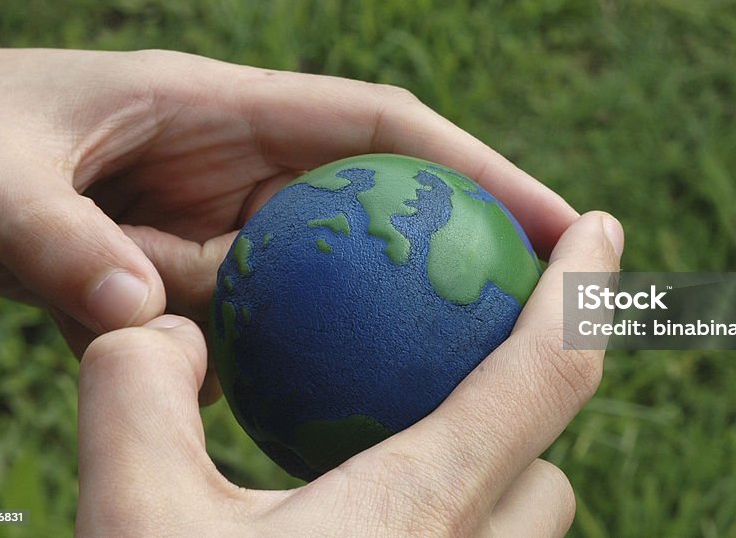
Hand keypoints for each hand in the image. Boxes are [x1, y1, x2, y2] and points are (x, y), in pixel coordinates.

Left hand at [0, 45, 575, 359]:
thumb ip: (59, 241)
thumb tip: (143, 318)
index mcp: (221, 106)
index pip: (379, 127)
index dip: (477, 165)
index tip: (554, 217)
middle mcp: (236, 166)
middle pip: (378, 207)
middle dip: (455, 251)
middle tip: (541, 315)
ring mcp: (212, 227)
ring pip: (319, 281)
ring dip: (367, 327)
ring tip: (438, 387)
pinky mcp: (179, 279)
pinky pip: (251, 329)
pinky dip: (280, 370)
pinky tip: (310, 421)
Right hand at [76, 211, 622, 536]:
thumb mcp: (128, 517)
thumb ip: (138, 389)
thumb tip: (167, 328)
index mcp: (419, 510)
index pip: (545, 373)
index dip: (586, 287)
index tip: (607, 227)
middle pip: (547, 476)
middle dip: (520, 419)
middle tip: (446, 386)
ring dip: (488, 493)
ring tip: (399, 474)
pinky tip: (362, 536)